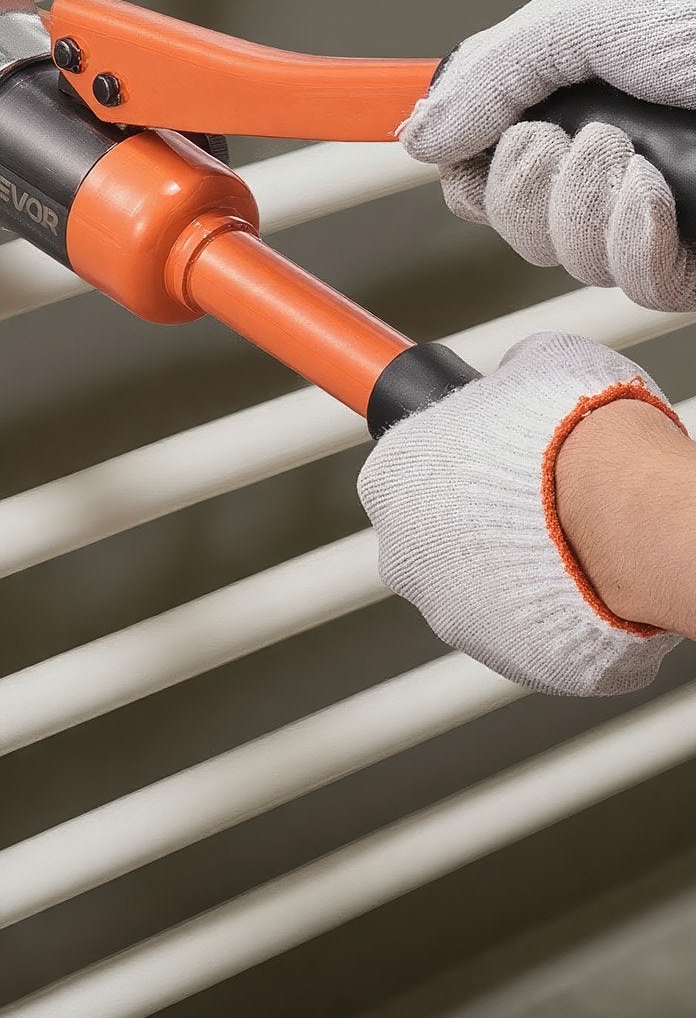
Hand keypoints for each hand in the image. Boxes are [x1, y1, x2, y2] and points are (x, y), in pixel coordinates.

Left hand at [357, 332, 687, 695]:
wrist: (626, 512)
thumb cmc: (572, 433)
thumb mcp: (531, 363)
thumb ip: (504, 379)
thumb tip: (514, 375)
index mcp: (391, 476)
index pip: (410, 468)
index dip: (459, 460)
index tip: (494, 458)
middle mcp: (402, 550)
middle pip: (437, 533)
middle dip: (482, 520)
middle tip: (540, 500)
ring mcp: (448, 609)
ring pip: (478, 585)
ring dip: (514, 567)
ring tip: (573, 539)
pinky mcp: (503, 653)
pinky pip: (524, 627)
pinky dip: (549, 608)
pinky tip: (586, 578)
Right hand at [400, 0, 695, 310]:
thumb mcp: (584, 18)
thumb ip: (489, 75)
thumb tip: (416, 131)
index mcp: (580, 97)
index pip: (479, 159)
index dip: (465, 163)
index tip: (466, 147)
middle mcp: (610, 161)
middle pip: (506, 217)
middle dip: (521, 183)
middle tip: (564, 138)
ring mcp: (656, 215)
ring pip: (561, 256)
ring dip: (582, 205)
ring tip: (631, 156)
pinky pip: (632, 283)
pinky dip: (632, 239)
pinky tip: (658, 196)